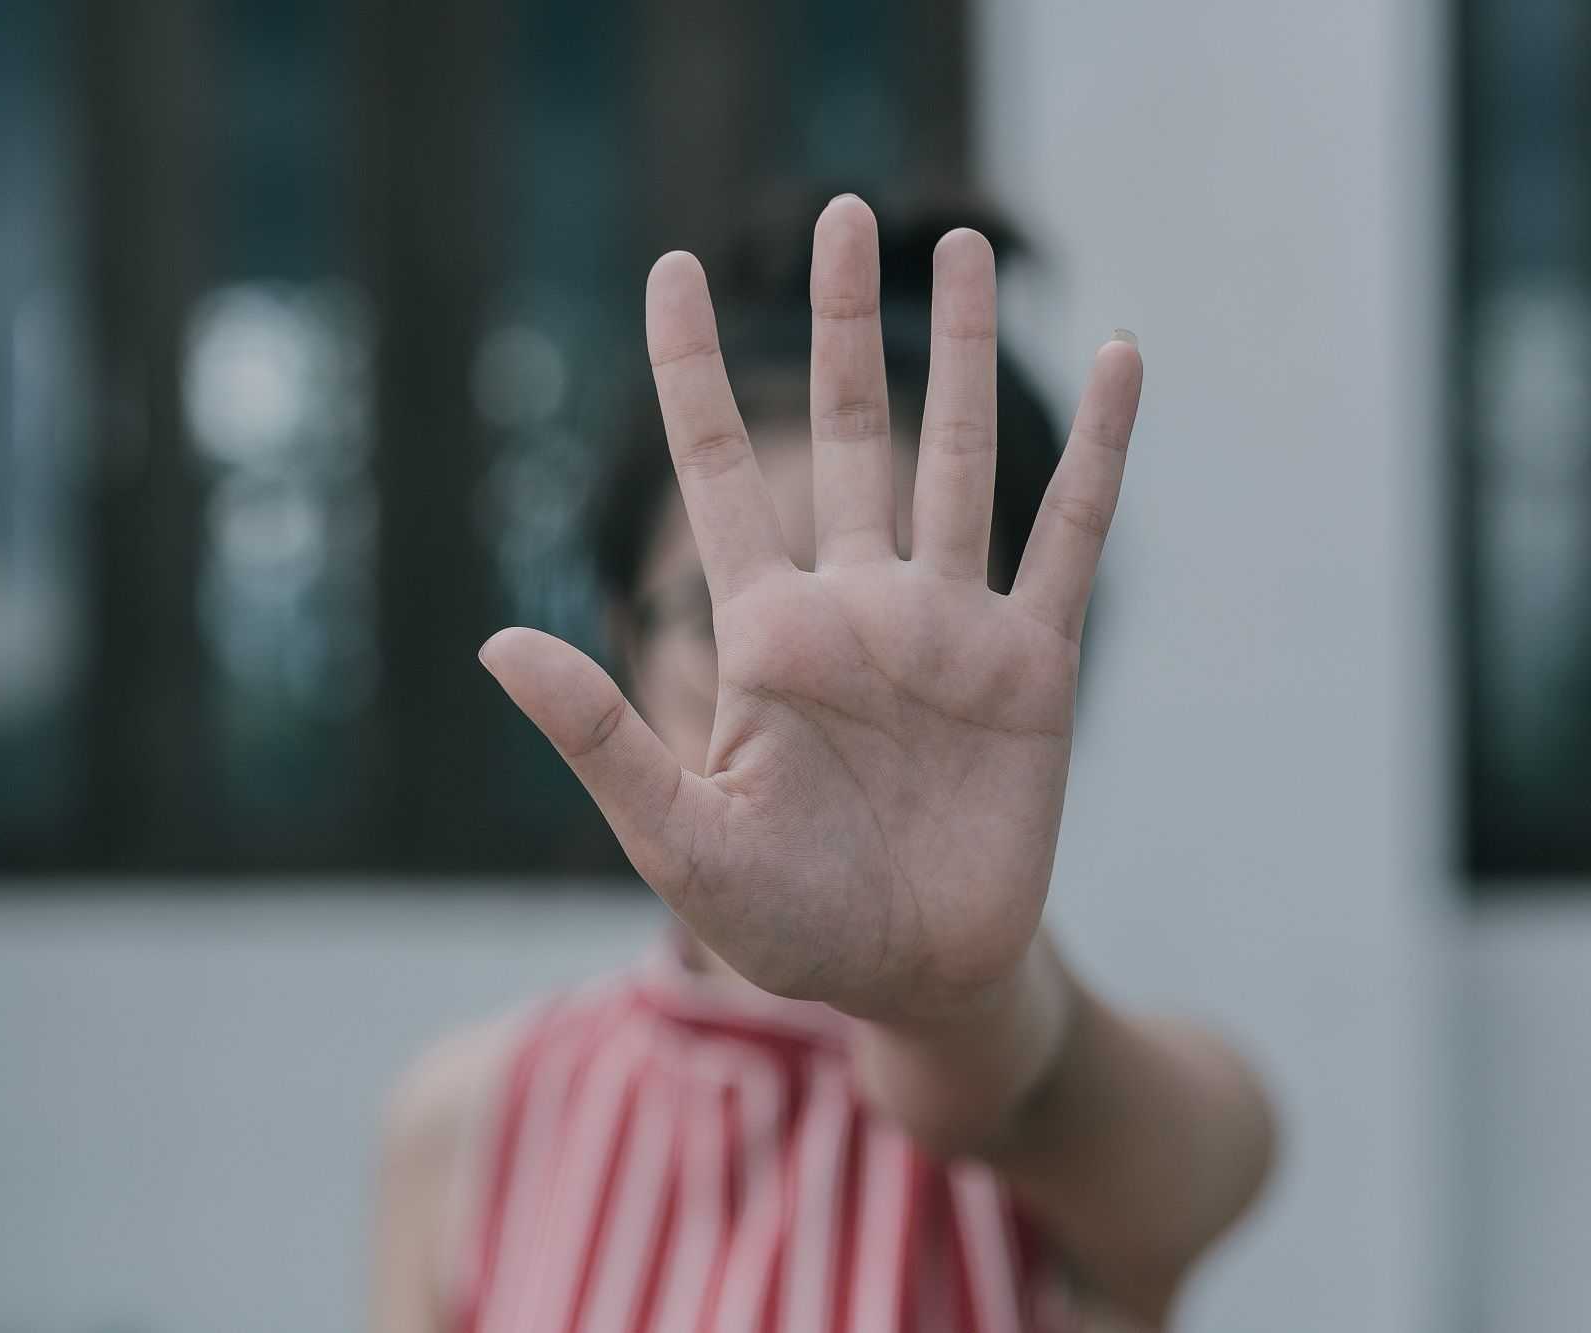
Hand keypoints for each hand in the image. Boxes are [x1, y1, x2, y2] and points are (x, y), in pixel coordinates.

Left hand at [481, 196, 1142, 1025]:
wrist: (912, 979)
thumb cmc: (784, 921)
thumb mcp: (678, 834)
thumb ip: (600, 734)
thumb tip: (495, 640)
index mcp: (766, 630)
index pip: (716, 469)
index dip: (693, 370)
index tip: (672, 269)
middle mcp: (857, 604)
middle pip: (846, 430)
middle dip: (840, 323)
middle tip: (836, 214)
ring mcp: (949, 626)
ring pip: (957, 457)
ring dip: (963, 353)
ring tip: (963, 248)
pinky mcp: (1032, 666)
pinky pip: (1070, 535)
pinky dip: (1100, 451)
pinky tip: (1125, 359)